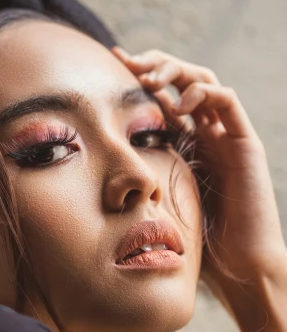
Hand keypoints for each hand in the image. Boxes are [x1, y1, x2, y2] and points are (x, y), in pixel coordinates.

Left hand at [111, 47, 286, 298]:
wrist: (238, 268)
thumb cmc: (194, 244)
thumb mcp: (152, 202)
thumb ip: (132, 180)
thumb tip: (86, 173)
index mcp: (183, 143)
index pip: (160, 96)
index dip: (136, 76)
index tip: (107, 64)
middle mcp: (205, 133)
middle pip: (182, 79)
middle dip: (155, 65)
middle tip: (128, 63)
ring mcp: (226, 136)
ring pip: (203, 81)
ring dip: (175, 72)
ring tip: (149, 78)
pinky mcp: (245, 145)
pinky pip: (228, 102)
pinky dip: (203, 94)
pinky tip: (178, 104)